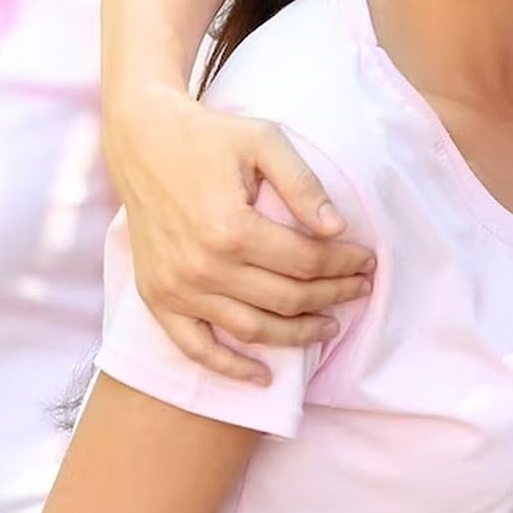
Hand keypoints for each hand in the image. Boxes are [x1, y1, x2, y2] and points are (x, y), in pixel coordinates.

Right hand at [103, 85, 375, 384]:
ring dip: (296, 335)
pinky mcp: (157, 298)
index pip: (306, 262)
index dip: (344, 264)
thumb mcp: (266, 142)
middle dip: (333, 296)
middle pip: (286, 298)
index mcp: (231, 228)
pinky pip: (195, 348)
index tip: (368, 260)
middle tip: (360, 289)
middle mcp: (202, 267)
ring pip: (250, 330)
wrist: (144, 141)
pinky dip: (229, 367)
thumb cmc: (211, 137)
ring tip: (330, 326)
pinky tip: (263, 376)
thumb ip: (303, 185)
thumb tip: (338, 228)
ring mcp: (176, 289)